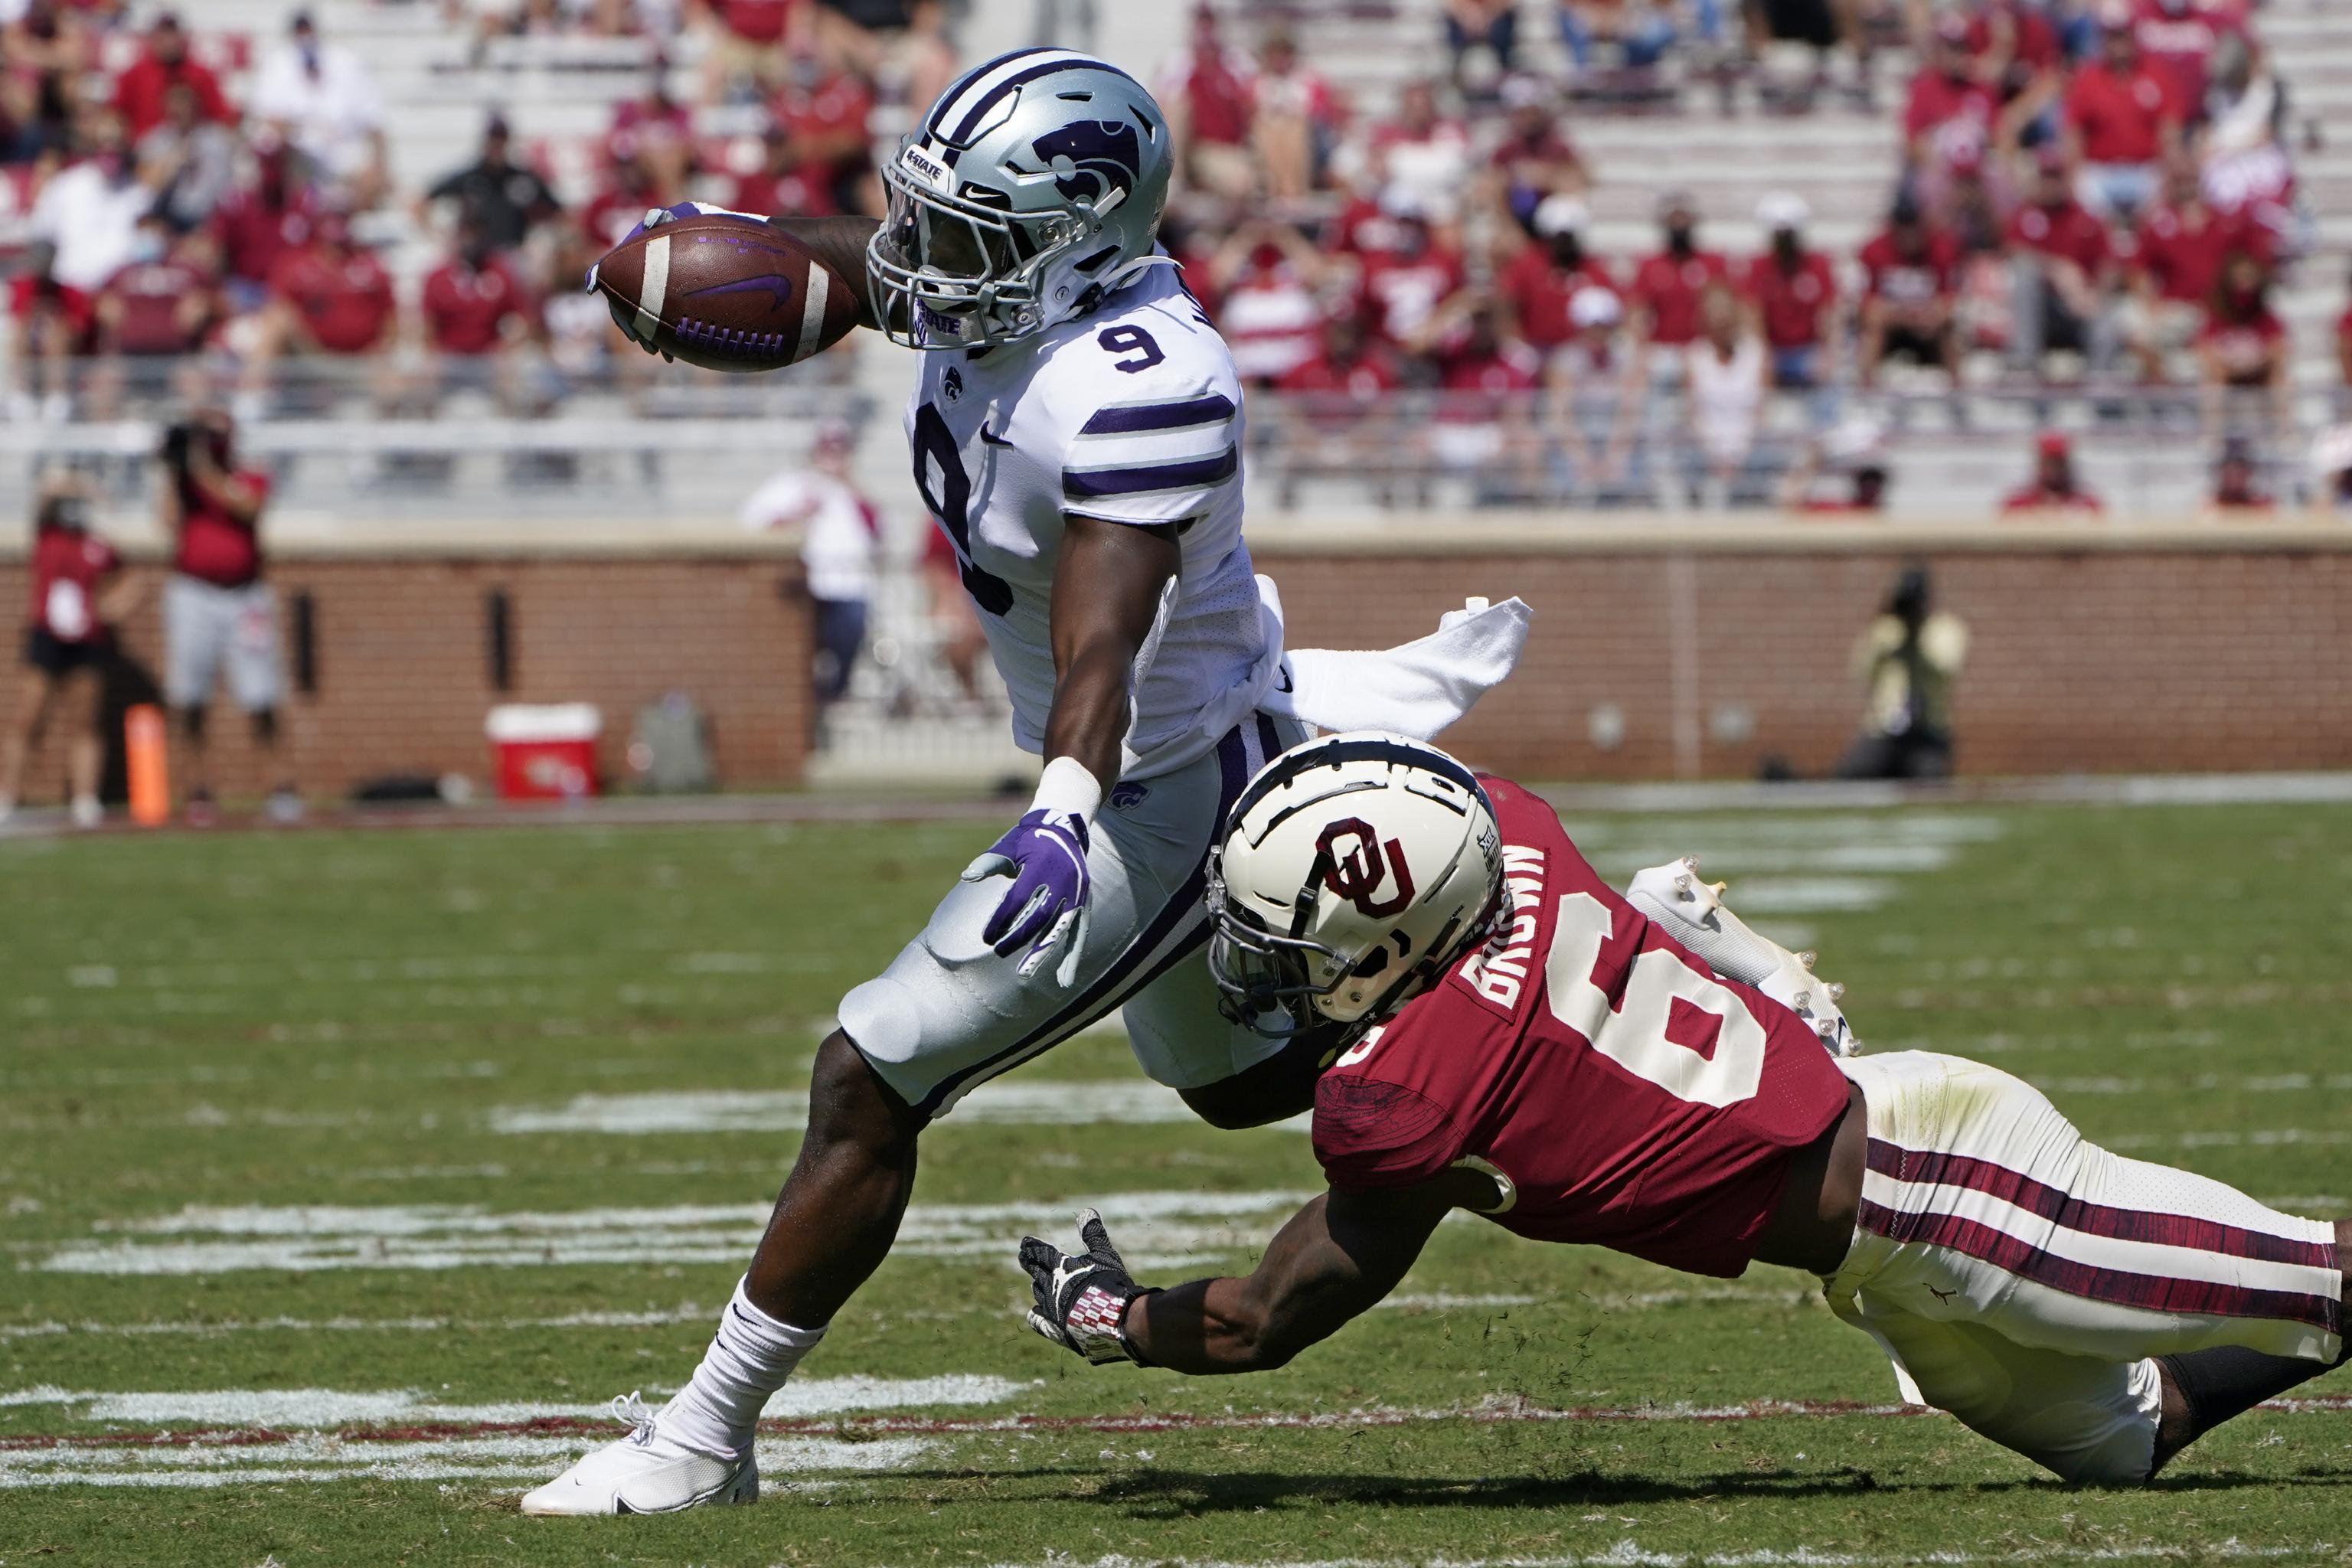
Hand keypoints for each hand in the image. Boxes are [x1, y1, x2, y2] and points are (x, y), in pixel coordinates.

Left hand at [961, 806, 1091, 985]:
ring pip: (1059, 929)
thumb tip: (966, 876)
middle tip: (999, 952)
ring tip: (1025, 974)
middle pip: (1039, 918)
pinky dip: (1072, 957)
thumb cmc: (1030, 840)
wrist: (1065, 829)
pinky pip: (1079, 934)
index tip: (986, 937)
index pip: (1019, 900)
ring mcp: (1076, 894)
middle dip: (1019, 938)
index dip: (1001, 919)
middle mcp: (1062, 882)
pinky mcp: (1083, 903)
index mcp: (1041, 867)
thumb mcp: (1009, 846)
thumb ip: (989, 863)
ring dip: (1043, 953)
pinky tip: (1063, 980)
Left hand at [1018, 1208, 1153, 1364]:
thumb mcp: (1104, 1254)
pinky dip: (1037, 1315)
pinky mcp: (1056, 1328)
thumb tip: (1086, 1211)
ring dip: (1037, 1286)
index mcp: (1060, 1267)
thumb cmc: (1108, 1283)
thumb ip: (1094, 1235)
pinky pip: (1040, 1321)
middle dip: (1029, 1263)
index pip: (1041, 1253)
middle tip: (1022, 1257)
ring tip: (1034, 1284)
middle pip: (1035, 1272)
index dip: (1033, 1247)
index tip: (1025, 1242)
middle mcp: (1051, 1287)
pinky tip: (1034, 1314)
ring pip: (1039, 1295)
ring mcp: (1051, 1309)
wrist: (1110, 1319)